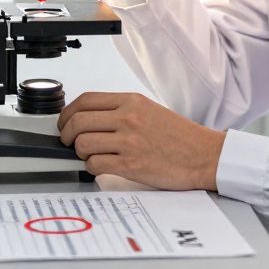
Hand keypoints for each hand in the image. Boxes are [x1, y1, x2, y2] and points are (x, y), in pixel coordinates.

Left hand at [57, 92, 225, 190]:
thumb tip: (88, 118)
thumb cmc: (180, 136)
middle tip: (68, 142)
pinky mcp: (131, 165)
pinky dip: (92, 168)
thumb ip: (120, 111)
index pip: (85, 100)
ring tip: (90, 155)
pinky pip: (95, 164)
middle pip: (78, 122)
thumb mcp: (149, 110)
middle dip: (66, 134)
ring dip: (80, 153)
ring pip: (83, 144)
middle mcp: (128, 118)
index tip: (64, 123)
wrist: (204, 155)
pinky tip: (101, 167)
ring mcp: (129, 141)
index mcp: (131, 101)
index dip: (67, 113)